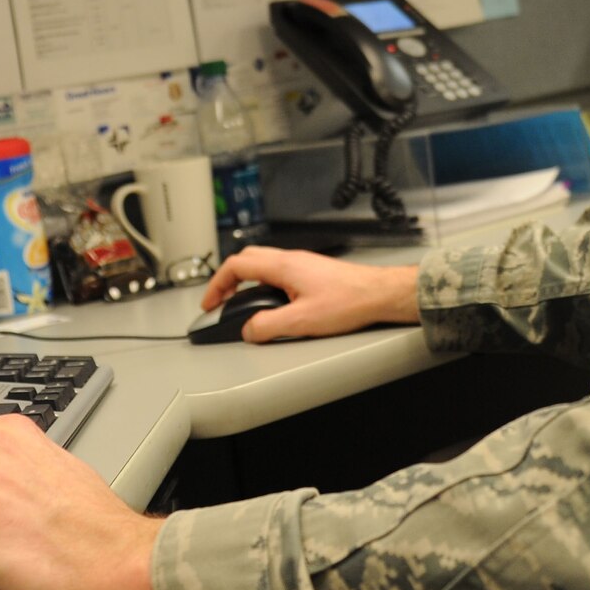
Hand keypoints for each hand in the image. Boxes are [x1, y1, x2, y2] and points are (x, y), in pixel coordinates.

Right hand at [201, 246, 420, 342]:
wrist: (379, 294)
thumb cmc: (350, 301)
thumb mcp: (302, 321)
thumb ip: (269, 326)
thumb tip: (249, 331)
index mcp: (283, 266)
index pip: (236, 266)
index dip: (217, 284)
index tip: (210, 303)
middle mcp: (291, 259)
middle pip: (247, 259)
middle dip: (227, 280)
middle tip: (220, 300)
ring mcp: (302, 264)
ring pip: (263, 263)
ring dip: (246, 281)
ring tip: (241, 303)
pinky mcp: (313, 272)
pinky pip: (279, 271)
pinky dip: (264, 284)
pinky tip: (271, 302)